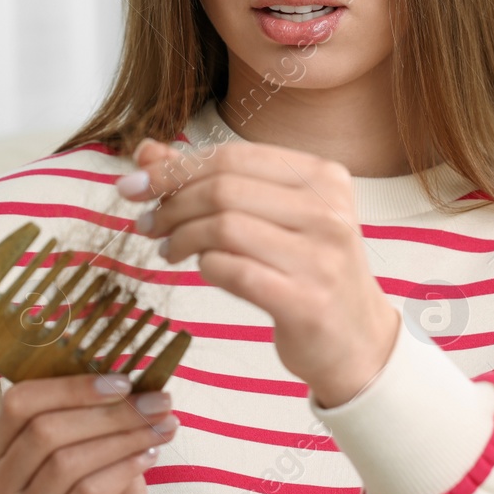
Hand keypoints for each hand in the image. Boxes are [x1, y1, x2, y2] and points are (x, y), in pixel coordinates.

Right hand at [0, 373, 177, 493]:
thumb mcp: (100, 448)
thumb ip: (101, 414)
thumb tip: (133, 372)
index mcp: (5, 454)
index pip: (19, 404)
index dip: (71, 386)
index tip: (123, 379)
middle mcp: (1, 488)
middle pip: (45, 430)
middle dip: (109, 411)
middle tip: (157, 402)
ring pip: (67, 462)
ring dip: (123, 437)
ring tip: (161, 427)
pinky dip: (123, 469)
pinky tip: (150, 457)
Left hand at [118, 137, 400, 407]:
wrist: (356, 341)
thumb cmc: (307, 270)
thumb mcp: (271, 215)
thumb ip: (211, 180)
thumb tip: (147, 153)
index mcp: (323, 177)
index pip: (232, 156)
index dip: (175, 167)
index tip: (137, 185)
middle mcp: (327, 210)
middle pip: (224, 189)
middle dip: (172, 203)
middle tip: (148, 222)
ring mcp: (320, 256)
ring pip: (224, 227)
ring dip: (181, 237)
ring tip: (168, 249)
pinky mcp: (306, 301)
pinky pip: (233, 271)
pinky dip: (205, 266)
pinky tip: (201, 269)